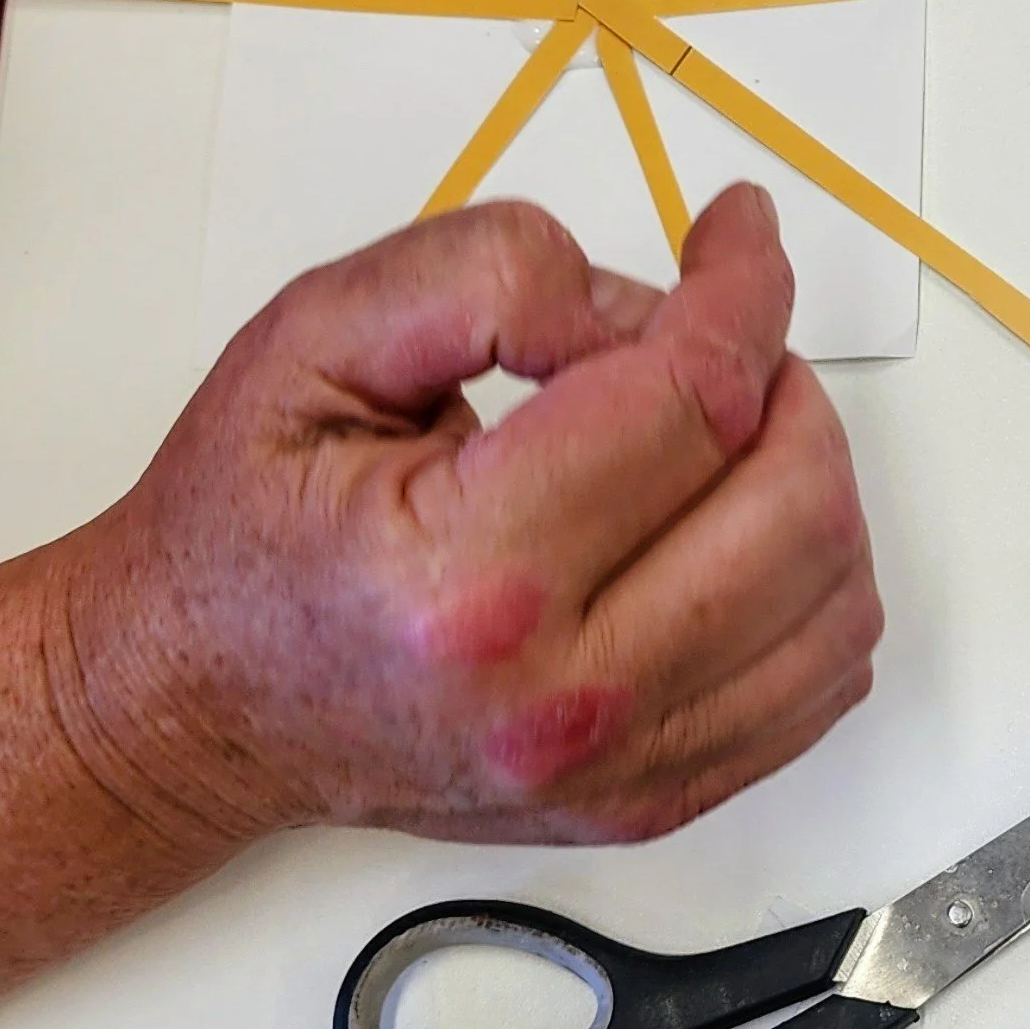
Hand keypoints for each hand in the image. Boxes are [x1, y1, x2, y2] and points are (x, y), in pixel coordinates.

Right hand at [60, 188, 879, 846]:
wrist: (192, 703)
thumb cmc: (248, 525)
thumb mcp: (317, 336)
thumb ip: (487, 274)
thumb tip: (642, 303)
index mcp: (470, 578)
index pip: (693, 400)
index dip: (743, 287)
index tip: (738, 230)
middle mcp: (558, 697)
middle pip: (794, 501)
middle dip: (782, 378)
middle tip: (714, 334)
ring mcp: (614, 767)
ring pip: (836, 595)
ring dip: (808, 474)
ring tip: (715, 426)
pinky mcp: (649, 798)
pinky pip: (821, 682)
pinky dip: (818, 580)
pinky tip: (735, 521)